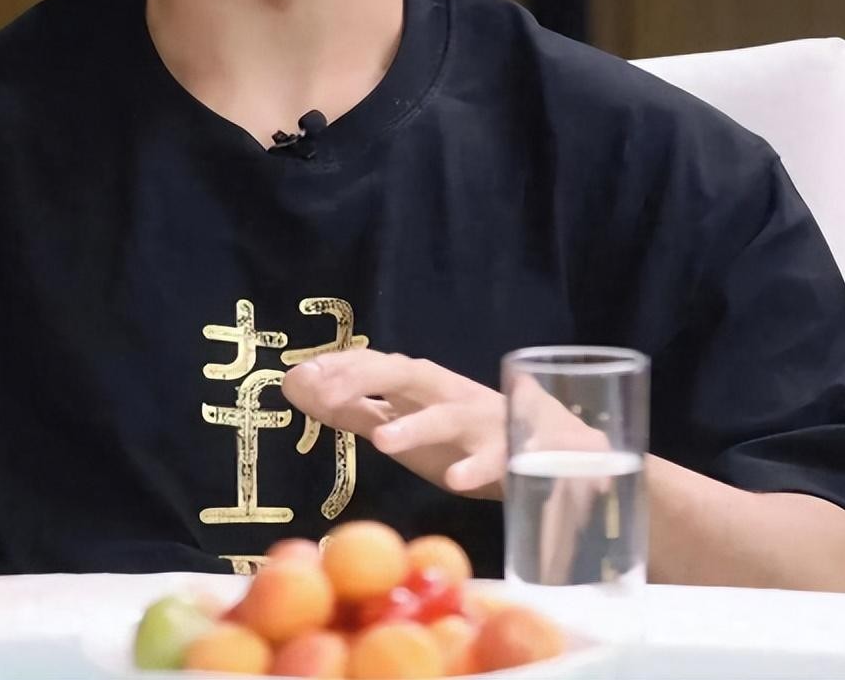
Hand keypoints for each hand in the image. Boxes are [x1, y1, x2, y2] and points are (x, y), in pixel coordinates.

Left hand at [280, 348, 507, 497]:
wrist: (550, 449)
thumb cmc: (460, 435)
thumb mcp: (402, 420)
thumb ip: (352, 407)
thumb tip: (294, 385)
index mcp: (417, 385)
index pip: (372, 363)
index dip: (336, 367)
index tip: (298, 376)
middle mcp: (444, 393)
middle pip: (404, 374)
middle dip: (365, 378)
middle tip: (326, 395)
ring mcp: (478, 421)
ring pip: (446, 416)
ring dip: (416, 425)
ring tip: (383, 440)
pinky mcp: (509, 453)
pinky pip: (493, 459)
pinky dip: (475, 468)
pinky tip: (455, 480)